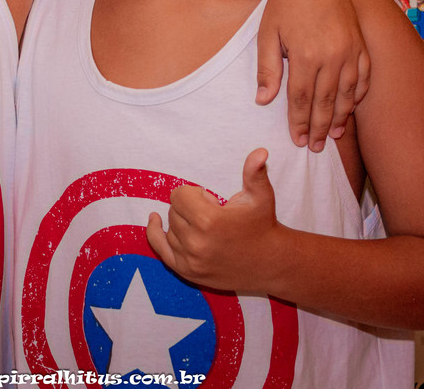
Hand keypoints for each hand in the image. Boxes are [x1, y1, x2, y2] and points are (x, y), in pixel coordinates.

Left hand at [146, 149, 281, 291]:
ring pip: (169, 229)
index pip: (179, 195)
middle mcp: (195, 242)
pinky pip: (159, 248)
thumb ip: (255, 173)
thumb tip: (260, 151)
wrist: (269, 263)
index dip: (195, 194)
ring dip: (182, 223)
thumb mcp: (261, 197)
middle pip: (174, 211)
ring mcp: (190, 260)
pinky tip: (155, 220)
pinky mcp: (186, 271)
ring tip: (206, 228)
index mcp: (209, 221)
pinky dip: (155, 233)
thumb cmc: (262, 225)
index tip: (212, 201)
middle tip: (213, 215)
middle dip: (189, 208)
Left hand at [256, 0, 368, 150]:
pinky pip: (364, 76)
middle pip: (326, 102)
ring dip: (341, 117)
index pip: (302, 100)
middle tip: (315, 148)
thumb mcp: (267, 34)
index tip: (297, 140)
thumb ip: (267, 70)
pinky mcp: (360, 42)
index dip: (300, 123)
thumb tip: (264, 101)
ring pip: (348, 93)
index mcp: (305, 55)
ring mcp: (350, 49)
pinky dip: (358, 95)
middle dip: (320, 128)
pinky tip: (351, 107)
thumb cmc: (285, 1)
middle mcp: (332, 55)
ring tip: (333, 136)